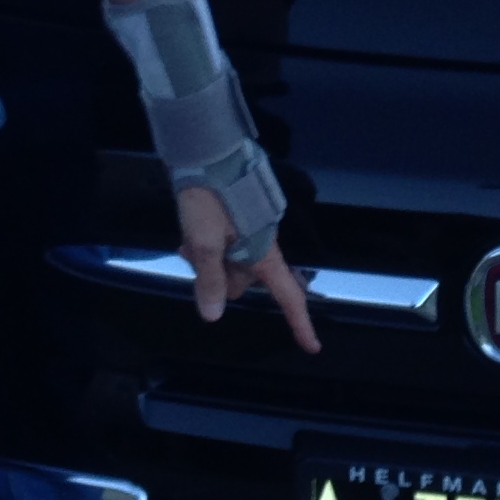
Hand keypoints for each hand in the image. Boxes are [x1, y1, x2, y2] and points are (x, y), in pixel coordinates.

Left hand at [176, 183, 319, 354]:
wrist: (204, 152)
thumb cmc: (208, 195)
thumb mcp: (203, 239)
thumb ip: (209, 278)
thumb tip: (213, 315)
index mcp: (263, 251)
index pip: (287, 294)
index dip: (299, 323)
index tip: (312, 347)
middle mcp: (261, 244)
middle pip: (243, 282)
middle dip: (216, 276)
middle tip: (192, 253)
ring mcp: (249, 232)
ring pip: (228, 264)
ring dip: (207, 259)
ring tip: (187, 239)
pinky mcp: (236, 222)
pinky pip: (223, 247)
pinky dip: (207, 247)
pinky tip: (190, 232)